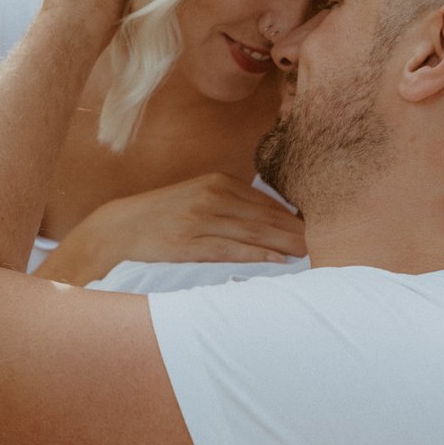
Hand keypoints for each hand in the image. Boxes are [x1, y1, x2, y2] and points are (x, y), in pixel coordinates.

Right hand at [44, 173, 307, 284]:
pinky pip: (232, 250)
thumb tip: (269, 223)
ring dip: (286, 246)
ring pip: (255, 233)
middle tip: (327, 246)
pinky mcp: (190, 243)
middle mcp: (212, 196)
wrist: (115, 231)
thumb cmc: (160, 219)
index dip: (296, 219)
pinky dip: (258, 255)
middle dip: (298, 233)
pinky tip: (278, 262)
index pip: (268, 203)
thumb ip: (229, 205)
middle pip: (267, 217)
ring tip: (311, 256)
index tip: (319, 231)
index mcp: (217, 182)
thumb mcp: (195, 199)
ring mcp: (201, 220)